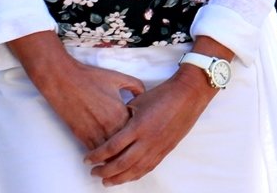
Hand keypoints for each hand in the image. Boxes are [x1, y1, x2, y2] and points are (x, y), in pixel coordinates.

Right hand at [31, 55, 144, 148]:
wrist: (64, 81)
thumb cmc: (91, 78)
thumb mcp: (118, 78)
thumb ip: (136, 85)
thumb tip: (143, 94)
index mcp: (120, 112)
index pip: (135, 130)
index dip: (138, 131)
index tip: (140, 131)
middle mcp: (109, 126)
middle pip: (124, 145)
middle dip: (128, 145)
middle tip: (131, 144)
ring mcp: (94, 133)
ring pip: (109, 152)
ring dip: (114, 152)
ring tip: (119, 150)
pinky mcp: (81, 136)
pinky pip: (95, 151)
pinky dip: (101, 152)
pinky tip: (104, 150)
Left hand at [85, 67, 216, 184]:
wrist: (188, 95)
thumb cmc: (163, 94)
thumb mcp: (138, 102)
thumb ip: (124, 116)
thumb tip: (112, 128)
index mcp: (138, 126)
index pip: (112, 147)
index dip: (97, 156)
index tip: (87, 160)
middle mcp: (147, 140)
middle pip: (121, 163)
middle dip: (104, 171)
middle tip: (94, 173)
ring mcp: (158, 147)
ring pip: (135, 170)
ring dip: (118, 178)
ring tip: (107, 182)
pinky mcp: (166, 150)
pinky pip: (148, 168)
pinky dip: (135, 175)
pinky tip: (127, 177)